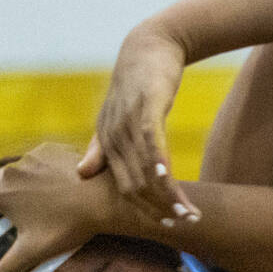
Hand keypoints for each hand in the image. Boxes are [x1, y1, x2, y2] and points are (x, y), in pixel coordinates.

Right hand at [0, 143, 114, 271]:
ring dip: (42, 186)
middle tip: (50, 216)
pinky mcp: (55, 148)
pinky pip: (50, 163)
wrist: (102, 201)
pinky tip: (73, 189)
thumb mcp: (32, 252)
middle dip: (26, 200)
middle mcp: (11, 166)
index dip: (11, 213)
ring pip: (32, 174)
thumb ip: (5, 271)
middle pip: (13, 186)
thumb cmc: (66, 228)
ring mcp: (33, 154)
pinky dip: (58, 174)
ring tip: (63, 204)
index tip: (30, 223)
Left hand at [76, 22, 199, 225]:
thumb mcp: (113, 118)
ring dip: (168, 195)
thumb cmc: (135, 85)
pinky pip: (153, 143)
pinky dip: (161, 165)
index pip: (124, 190)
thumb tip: (82, 174)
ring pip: (146, 170)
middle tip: (183, 224)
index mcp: (106, 144)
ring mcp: (128, 122)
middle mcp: (113, 136)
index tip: (167, 226)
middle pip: (135, 186)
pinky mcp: (146, 107)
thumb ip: (99, 149)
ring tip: (190, 212)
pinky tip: (174, 183)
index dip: (145, 211)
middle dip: (159, 209)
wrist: (148, 46)